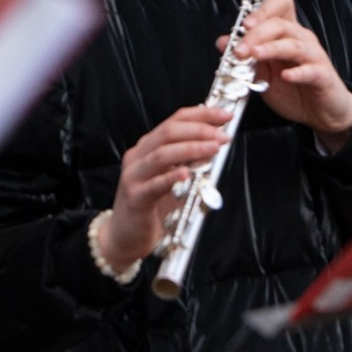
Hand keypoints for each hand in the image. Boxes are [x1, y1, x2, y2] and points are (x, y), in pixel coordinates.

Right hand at [98, 103, 231, 265]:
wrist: (125, 236)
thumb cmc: (153, 206)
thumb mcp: (172, 177)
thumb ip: (189, 160)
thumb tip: (216, 142)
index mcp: (148, 147)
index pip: (175, 121)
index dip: (202, 115)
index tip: (225, 115)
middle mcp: (138, 156)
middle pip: (168, 132)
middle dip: (199, 130)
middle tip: (222, 135)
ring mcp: (134, 176)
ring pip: (161, 155)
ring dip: (191, 149)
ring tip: (213, 148)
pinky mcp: (135, 197)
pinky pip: (154, 185)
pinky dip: (172, 177)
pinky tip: (187, 174)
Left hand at [230, 0, 351, 148]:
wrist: (319, 112)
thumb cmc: (294, 90)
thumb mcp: (264, 72)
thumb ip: (247, 56)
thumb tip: (224, 41)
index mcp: (287, 34)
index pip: (281, 5)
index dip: (263, 9)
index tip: (244, 24)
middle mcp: (302, 40)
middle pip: (280, 25)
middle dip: (256, 35)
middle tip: (239, 50)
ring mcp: (314, 57)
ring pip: (293, 44)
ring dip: (271, 48)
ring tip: (254, 55)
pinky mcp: (322, 76)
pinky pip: (311, 70)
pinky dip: (297, 72)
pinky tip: (286, 76)